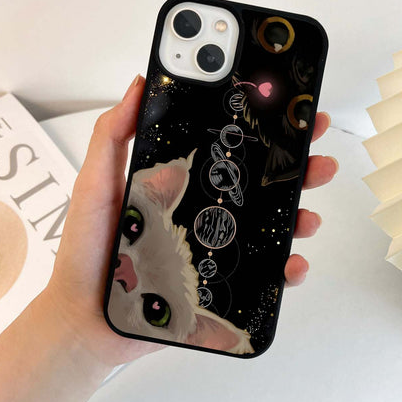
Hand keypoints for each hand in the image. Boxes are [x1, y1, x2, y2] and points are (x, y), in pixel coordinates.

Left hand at [45, 75, 337, 366]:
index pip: (228, 151)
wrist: (87, 316)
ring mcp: (215, 248)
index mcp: (182, 184)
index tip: (284, 109)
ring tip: (309, 210)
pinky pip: (263, 276)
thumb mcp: (98, 183)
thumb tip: (138, 85)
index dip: (258, 130)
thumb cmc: (90, 249)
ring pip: (270, 226)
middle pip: (259, 185)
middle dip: (294, 165)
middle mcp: (205, 213)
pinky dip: (284, 270)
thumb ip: (113, 135)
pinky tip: (292, 262)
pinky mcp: (221, 285)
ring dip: (298, 213)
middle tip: (314, 150)